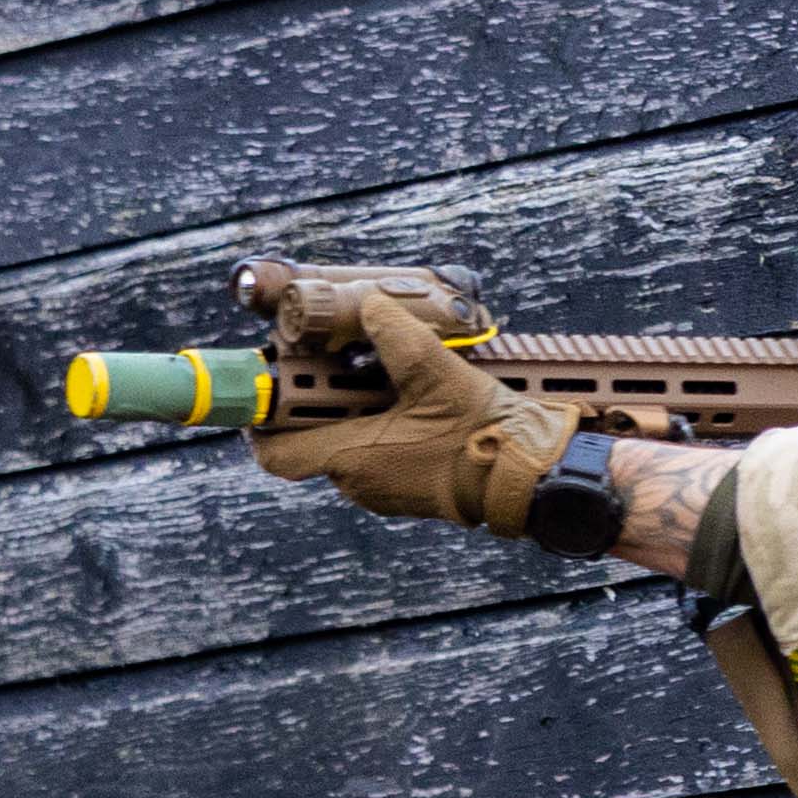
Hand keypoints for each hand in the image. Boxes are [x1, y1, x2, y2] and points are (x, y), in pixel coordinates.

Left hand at [249, 281, 582, 535]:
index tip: (273, 393)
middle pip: (315, 441)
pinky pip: (380, 459)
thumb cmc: (484, 437)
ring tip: (383, 383)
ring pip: (350, 448)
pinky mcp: (414, 492)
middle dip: (324, 405)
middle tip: (339, 370)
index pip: (276, 453)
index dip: (263, 424)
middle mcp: (360, 481)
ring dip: (357, 417)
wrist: (535, 479)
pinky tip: (412, 406)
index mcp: (352, 457)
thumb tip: (369, 305)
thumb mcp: (440, 375)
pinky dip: (384, 431)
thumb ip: (398, 337)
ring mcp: (387, 491)